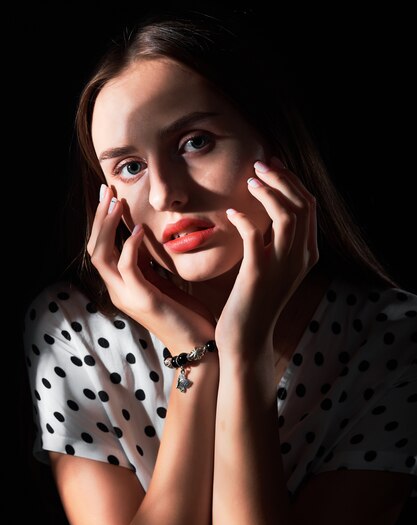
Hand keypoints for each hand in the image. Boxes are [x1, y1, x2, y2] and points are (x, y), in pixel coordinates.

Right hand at [87, 188, 214, 351]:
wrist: (198, 345)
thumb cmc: (184, 314)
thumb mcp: (162, 283)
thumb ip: (147, 266)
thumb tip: (141, 239)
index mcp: (122, 286)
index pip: (101, 249)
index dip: (102, 222)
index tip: (110, 195)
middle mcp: (118, 291)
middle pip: (94, 249)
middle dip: (99, 218)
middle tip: (107, 190)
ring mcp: (127, 296)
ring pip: (102, 256)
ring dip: (107, 227)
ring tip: (116, 202)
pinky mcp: (143, 300)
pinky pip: (128, 267)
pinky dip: (130, 246)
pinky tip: (138, 230)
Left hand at [215, 157, 317, 354]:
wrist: (248, 338)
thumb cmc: (255, 301)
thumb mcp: (274, 268)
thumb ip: (277, 242)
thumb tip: (267, 210)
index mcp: (308, 254)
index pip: (309, 206)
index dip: (292, 181)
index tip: (272, 166)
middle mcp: (301, 258)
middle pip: (302, 204)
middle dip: (282, 178)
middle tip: (260, 164)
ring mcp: (283, 266)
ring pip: (287, 214)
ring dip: (268, 191)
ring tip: (250, 180)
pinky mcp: (259, 273)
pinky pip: (255, 234)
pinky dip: (244, 217)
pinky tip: (231, 212)